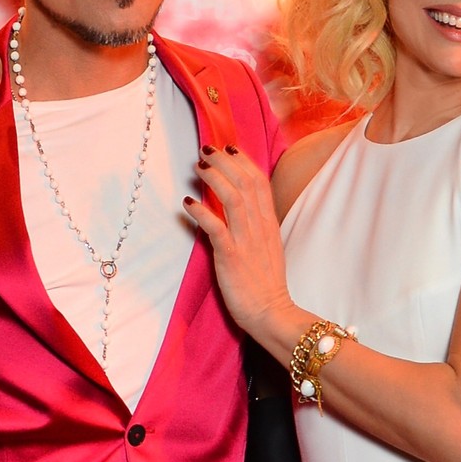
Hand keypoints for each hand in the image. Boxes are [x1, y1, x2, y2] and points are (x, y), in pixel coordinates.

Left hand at [182, 146, 300, 346]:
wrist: (272, 313)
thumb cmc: (265, 285)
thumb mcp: (266, 248)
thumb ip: (254, 227)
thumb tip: (238, 209)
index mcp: (268, 224)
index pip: (259, 182)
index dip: (243, 161)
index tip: (228, 147)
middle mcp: (259, 227)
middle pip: (246, 183)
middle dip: (225, 161)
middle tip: (206, 149)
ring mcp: (247, 241)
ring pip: (234, 198)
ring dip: (214, 178)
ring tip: (198, 166)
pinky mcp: (232, 257)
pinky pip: (217, 228)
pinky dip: (202, 212)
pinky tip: (188, 203)